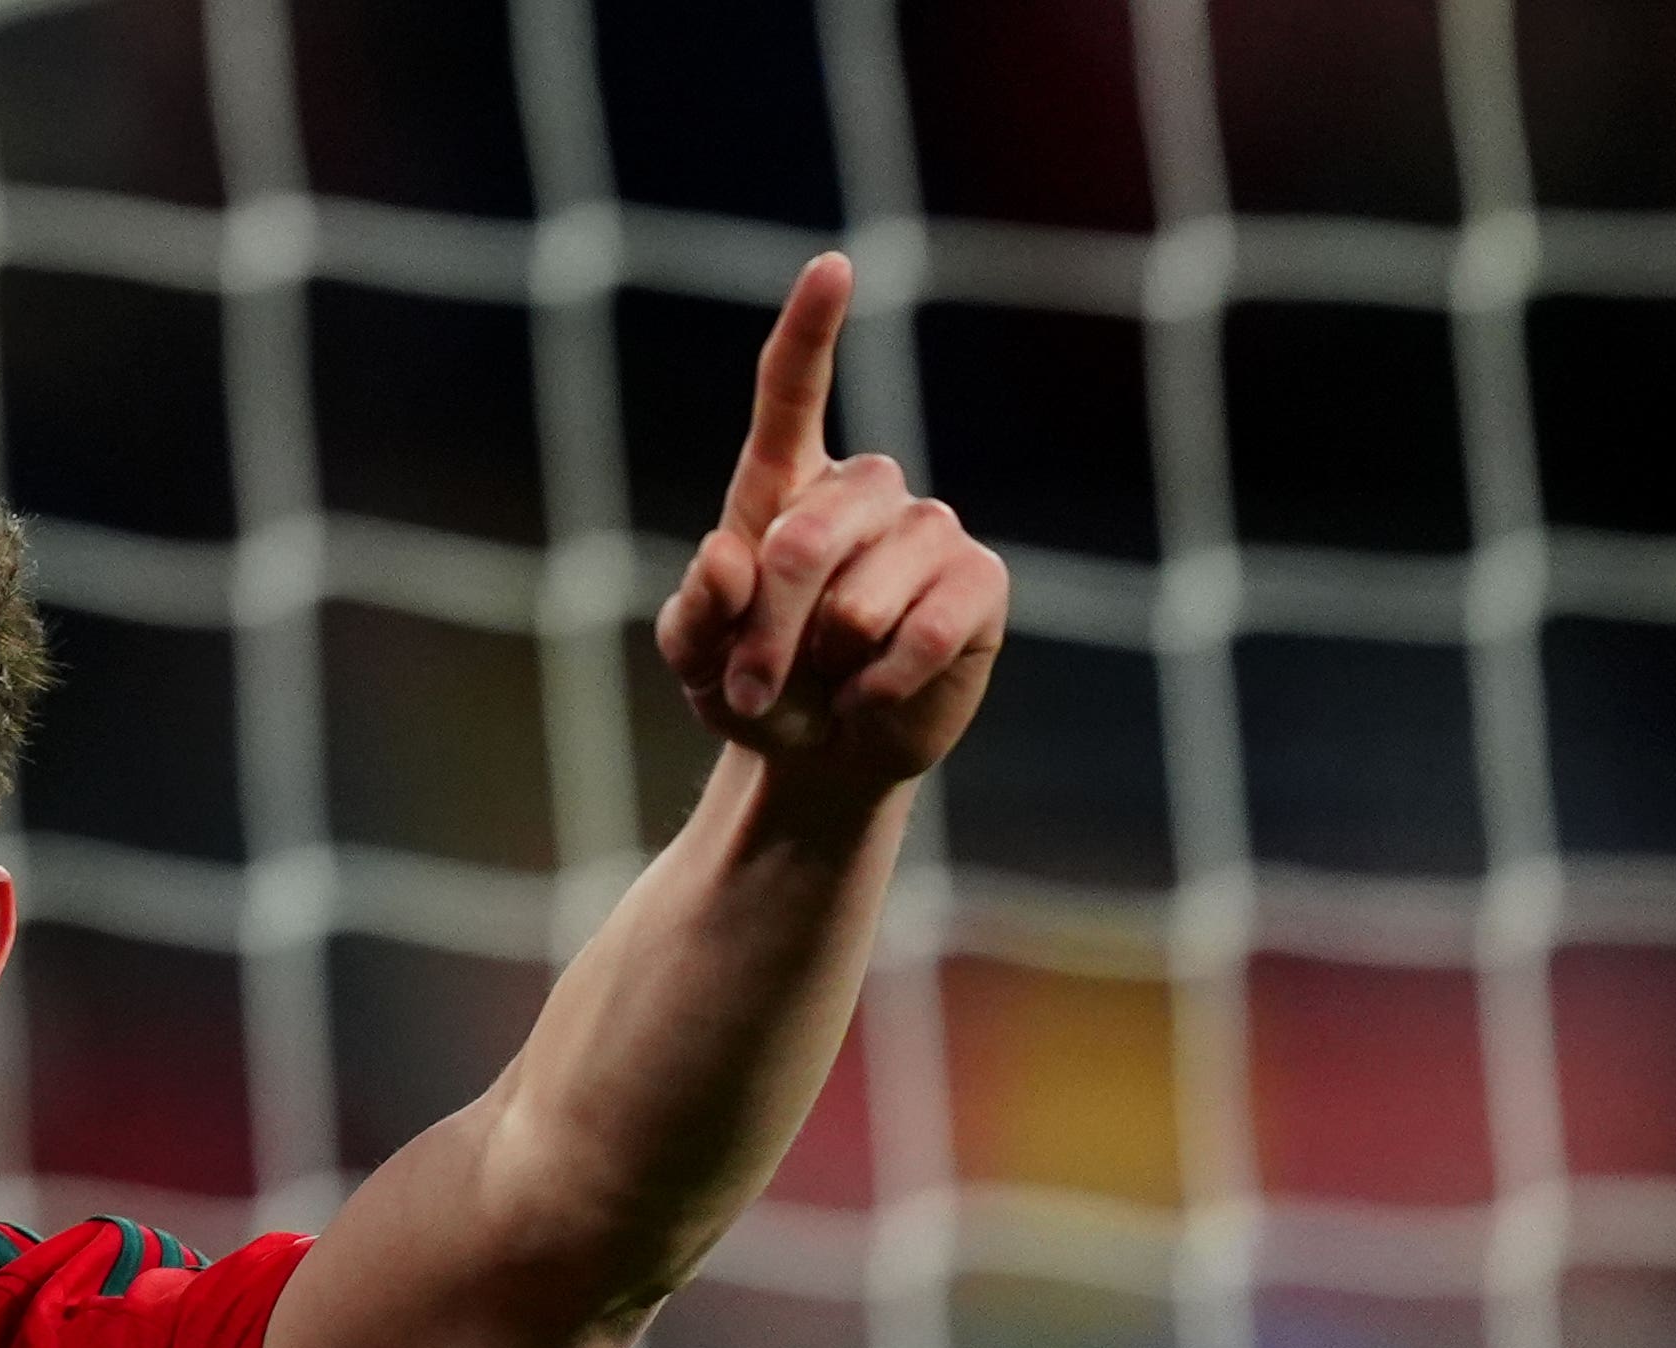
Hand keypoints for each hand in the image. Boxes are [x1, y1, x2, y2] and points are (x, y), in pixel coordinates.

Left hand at [657, 253, 1008, 796]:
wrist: (826, 752)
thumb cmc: (757, 687)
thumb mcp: (700, 661)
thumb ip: (695, 613)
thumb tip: (725, 556)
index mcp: (785, 485)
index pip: (793, 394)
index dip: (812, 331)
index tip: (833, 267)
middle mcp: (864, 491)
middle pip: (803, 538)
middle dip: (765, 629)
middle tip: (750, 686)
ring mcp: (929, 530)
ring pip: (862, 595)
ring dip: (823, 662)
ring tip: (824, 682)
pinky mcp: (980, 583)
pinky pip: (926, 633)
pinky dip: (881, 684)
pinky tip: (872, 693)